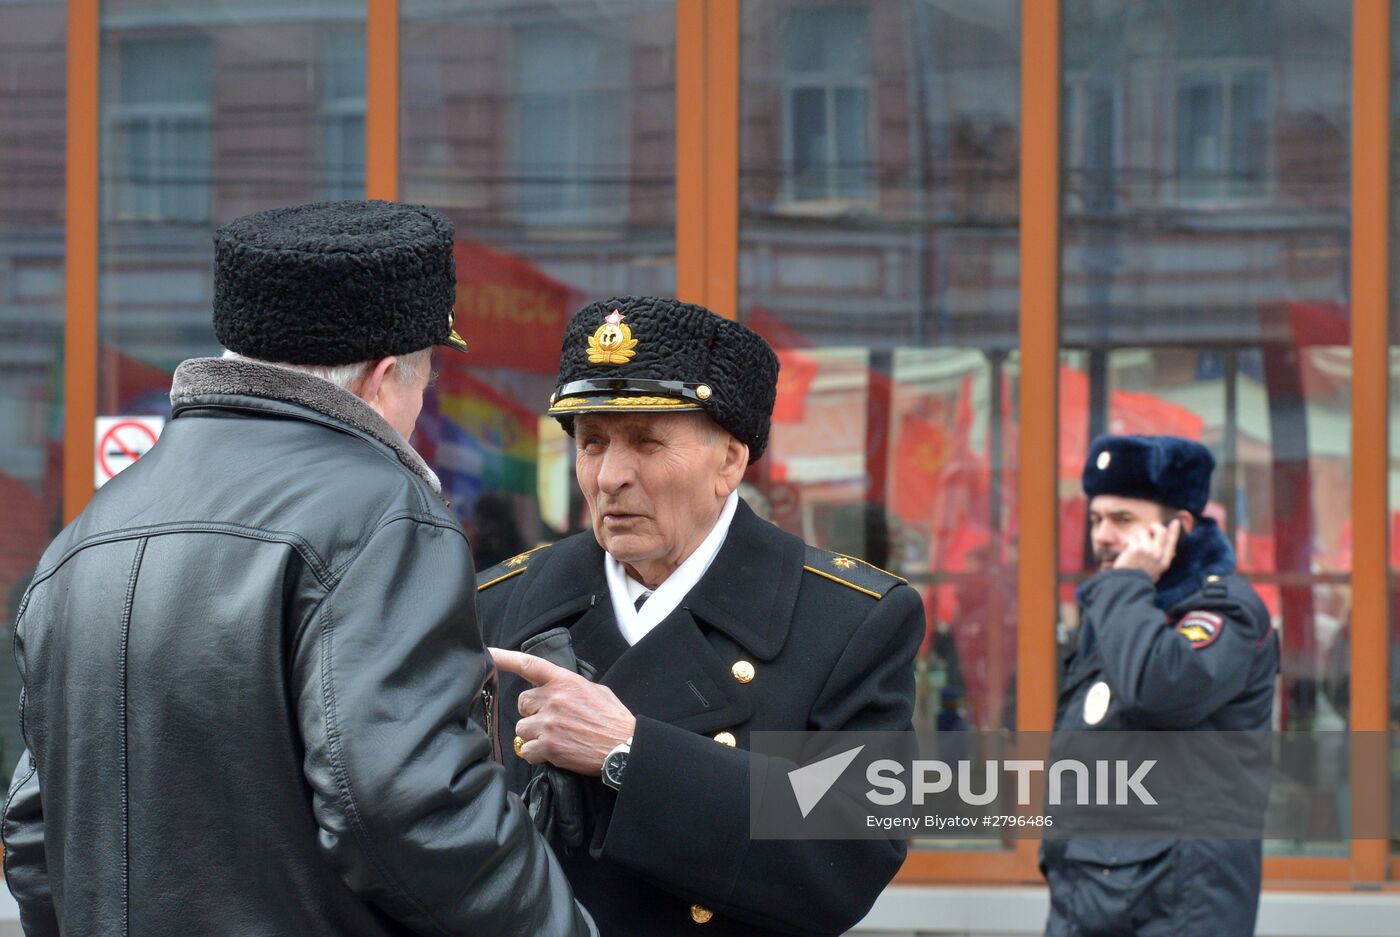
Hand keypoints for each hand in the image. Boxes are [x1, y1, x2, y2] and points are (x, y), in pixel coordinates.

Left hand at [491, 648, 636, 775]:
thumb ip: (570, 686)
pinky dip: (537, 754)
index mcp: (565, 681)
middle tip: (550, 721)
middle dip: (532, 712)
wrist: (624, 748)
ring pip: (522, 728)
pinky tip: (553, 753)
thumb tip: (555, 689)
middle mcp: (554, 699)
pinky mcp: (548, 746)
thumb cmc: (613, 720)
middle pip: (522, 702)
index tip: (489, 652)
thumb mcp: (595, 691)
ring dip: (534, 735)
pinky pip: (527, 750)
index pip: (529, 665)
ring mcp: (549, 723)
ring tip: (555, 739)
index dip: (505, 657)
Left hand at [1112, 519, 1180, 582]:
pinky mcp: (1136, 549)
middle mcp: (1158, 555)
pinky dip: (1125, 543)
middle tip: (1147, 529)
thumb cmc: (1138, 578)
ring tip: (1130, 548)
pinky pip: (1130, 538)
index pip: (1172, 543)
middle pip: (1161, 531)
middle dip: (1153, 526)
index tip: (1176, 522)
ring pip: (1142, 532)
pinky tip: (1124, 551)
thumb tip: (1169, 549)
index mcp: (1164, 562)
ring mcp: (1148, 551)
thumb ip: (1161, 559)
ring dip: (1134, 537)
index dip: (1174, 531)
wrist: (1126, 585)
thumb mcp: (1155, 572)